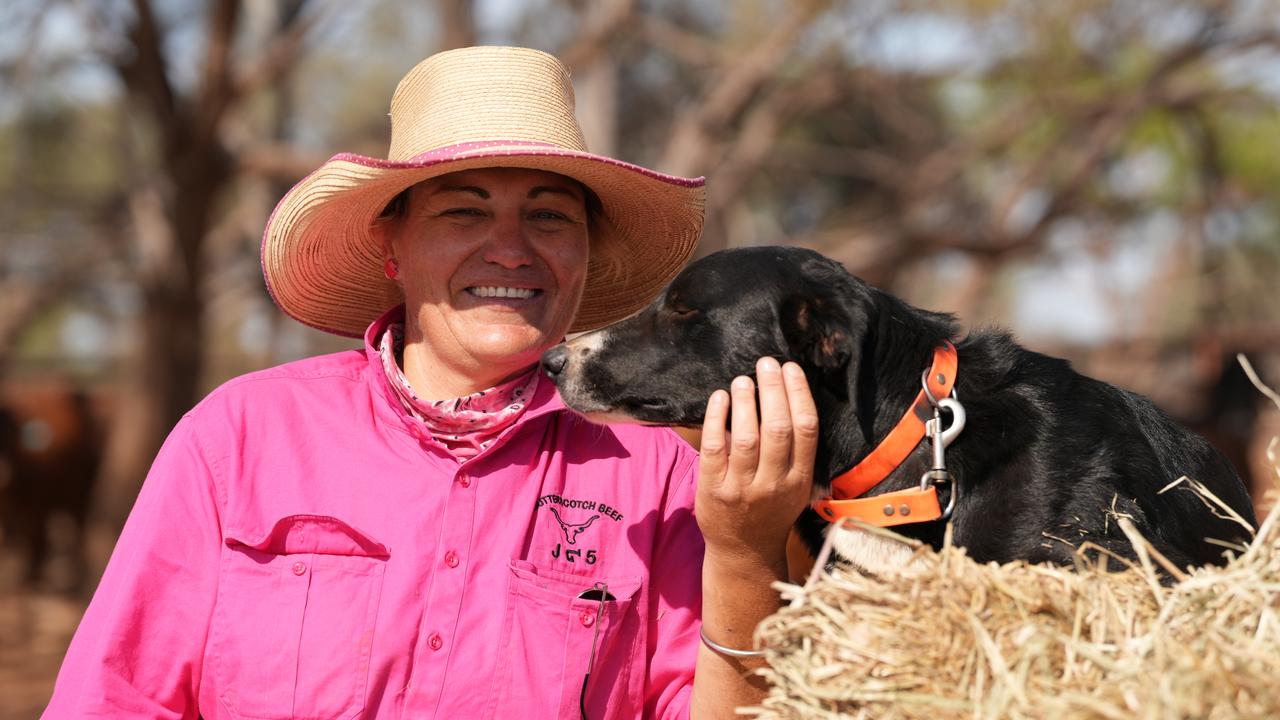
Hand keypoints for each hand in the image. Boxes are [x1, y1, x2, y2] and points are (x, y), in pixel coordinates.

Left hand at [695, 357, 818, 571]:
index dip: (799, 394)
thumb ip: (796, 451)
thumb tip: (788, 395)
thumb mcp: (796, 487)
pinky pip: (715, 447)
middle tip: (767, 364)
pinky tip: (719, 398)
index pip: (806, 429)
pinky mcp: (713, 489)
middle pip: (777, 428)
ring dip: (745, 401)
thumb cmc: (771, 511)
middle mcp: (774, 484)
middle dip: (773, 390)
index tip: (791, 369)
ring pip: (746, 436)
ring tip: (743, 380)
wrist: (744, 552)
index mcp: (800, 479)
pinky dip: (717, 418)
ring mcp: (742, 488)